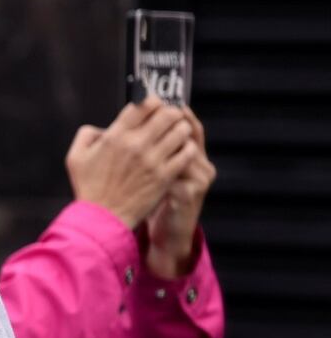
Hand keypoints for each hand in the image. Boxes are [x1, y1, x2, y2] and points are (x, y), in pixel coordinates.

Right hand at [66, 97, 195, 228]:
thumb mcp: (75, 157)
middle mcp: (136, 144)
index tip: (154, 105)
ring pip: (180, 131)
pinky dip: (187, 148)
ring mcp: (153, 160)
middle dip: (171, 113)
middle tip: (171, 118)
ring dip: (181, 129)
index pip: (143, 105)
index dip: (152, 101)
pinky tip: (182, 151)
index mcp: (115, 136)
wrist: (102, 217)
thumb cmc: (88, 188)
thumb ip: (86, 135)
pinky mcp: (165, 176)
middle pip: (167, 114)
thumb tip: (103, 128)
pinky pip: (187, 153)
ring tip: (178, 134)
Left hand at [146, 109, 216, 278]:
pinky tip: (135, 174)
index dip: (177, 114)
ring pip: (179, 153)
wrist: (170, 235)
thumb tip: (140, 127)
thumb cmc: (163, 201)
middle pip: (187, 135)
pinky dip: (153, 173)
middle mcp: (203, 166)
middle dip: (164, 126)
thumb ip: (160, 153)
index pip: (191, 128)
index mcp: (195, 158)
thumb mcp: (164, 175)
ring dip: (156, 150)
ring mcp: (199, 180)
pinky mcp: (189, 195)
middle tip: (142, 119)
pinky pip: (171, 175)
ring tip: (135, 147)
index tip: (158, 101)